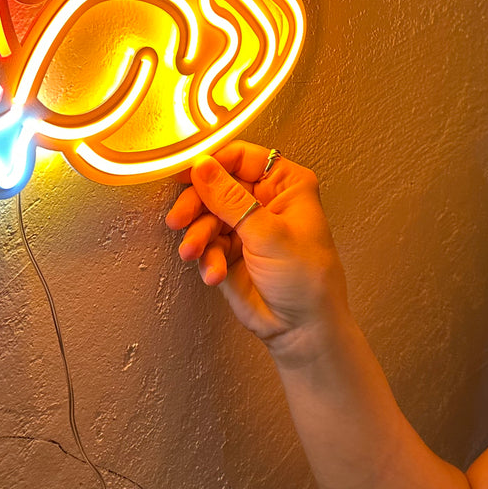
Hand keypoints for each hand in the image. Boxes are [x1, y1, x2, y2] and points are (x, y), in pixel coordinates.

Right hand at [166, 141, 348, 359]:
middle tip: (180, 219)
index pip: (242, 157)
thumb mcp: (269, 234)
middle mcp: (264, 200)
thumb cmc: (307, 280)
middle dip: (196, 203)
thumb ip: (230, 199)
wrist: (302, 330)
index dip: (212, 163)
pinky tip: (215, 273)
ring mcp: (245, 226)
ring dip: (197, 235)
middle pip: (216, 184)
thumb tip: (202, 166)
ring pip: (205, 214)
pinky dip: (205, 258)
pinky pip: (205, 244)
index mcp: (285, 184)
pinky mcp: (229, 251)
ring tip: (195, 253)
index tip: (185, 175)